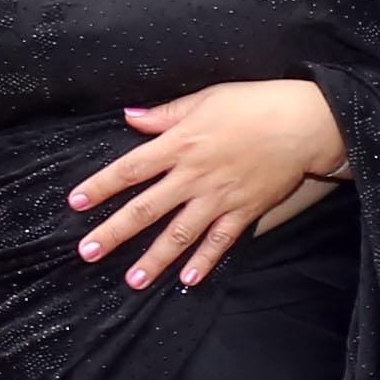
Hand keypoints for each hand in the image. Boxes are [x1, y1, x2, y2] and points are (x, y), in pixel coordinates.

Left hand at [73, 78, 345, 287]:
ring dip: (154, 259)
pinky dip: (205, 261)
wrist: (304, 123)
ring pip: (180, 234)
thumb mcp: (206, 99)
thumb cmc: (255, 104)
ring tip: (132, 281)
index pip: (130, 169)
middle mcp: (194, 176)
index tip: (75, 203)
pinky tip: (188, 279)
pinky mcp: (245, 211)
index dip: (101, 186)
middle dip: (115, 232)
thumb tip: (129, 118)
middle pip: (146, 208)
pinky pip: (220, 241)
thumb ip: (165, 113)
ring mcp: (219, 198)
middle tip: (88, 252)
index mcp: (181, 144)